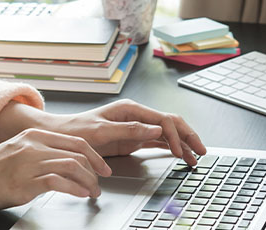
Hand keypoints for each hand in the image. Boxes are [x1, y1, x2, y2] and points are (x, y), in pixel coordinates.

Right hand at [0, 128, 111, 211]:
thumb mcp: (15, 153)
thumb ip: (37, 154)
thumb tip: (60, 166)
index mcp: (33, 135)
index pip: (75, 141)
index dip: (95, 156)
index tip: (102, 168)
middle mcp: (33, 145)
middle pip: (78, 153)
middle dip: (96, 171)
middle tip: (100, 184)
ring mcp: (29, 162)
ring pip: (72, 166)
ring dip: (88, 182)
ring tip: (92, 193)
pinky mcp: (24, 182)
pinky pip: (58, 181)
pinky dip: (74, 189)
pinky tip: (80, 195)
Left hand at [39, 99, 206, 166]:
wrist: (64, 136)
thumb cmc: (78, 130)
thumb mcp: (102, 130)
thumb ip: (129, 129)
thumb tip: (155, 129)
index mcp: (130, 109)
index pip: (162, 119)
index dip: (174, 135)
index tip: (179, 151)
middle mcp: (136, 115)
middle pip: (170, 123)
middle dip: (187, 136)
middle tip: (201, 151)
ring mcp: (136, 126)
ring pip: (167, 133)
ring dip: (182, 144)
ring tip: (195, 157)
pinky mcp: (134, 138)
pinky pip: (158, 141)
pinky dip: (171, 147)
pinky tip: (180, 154)